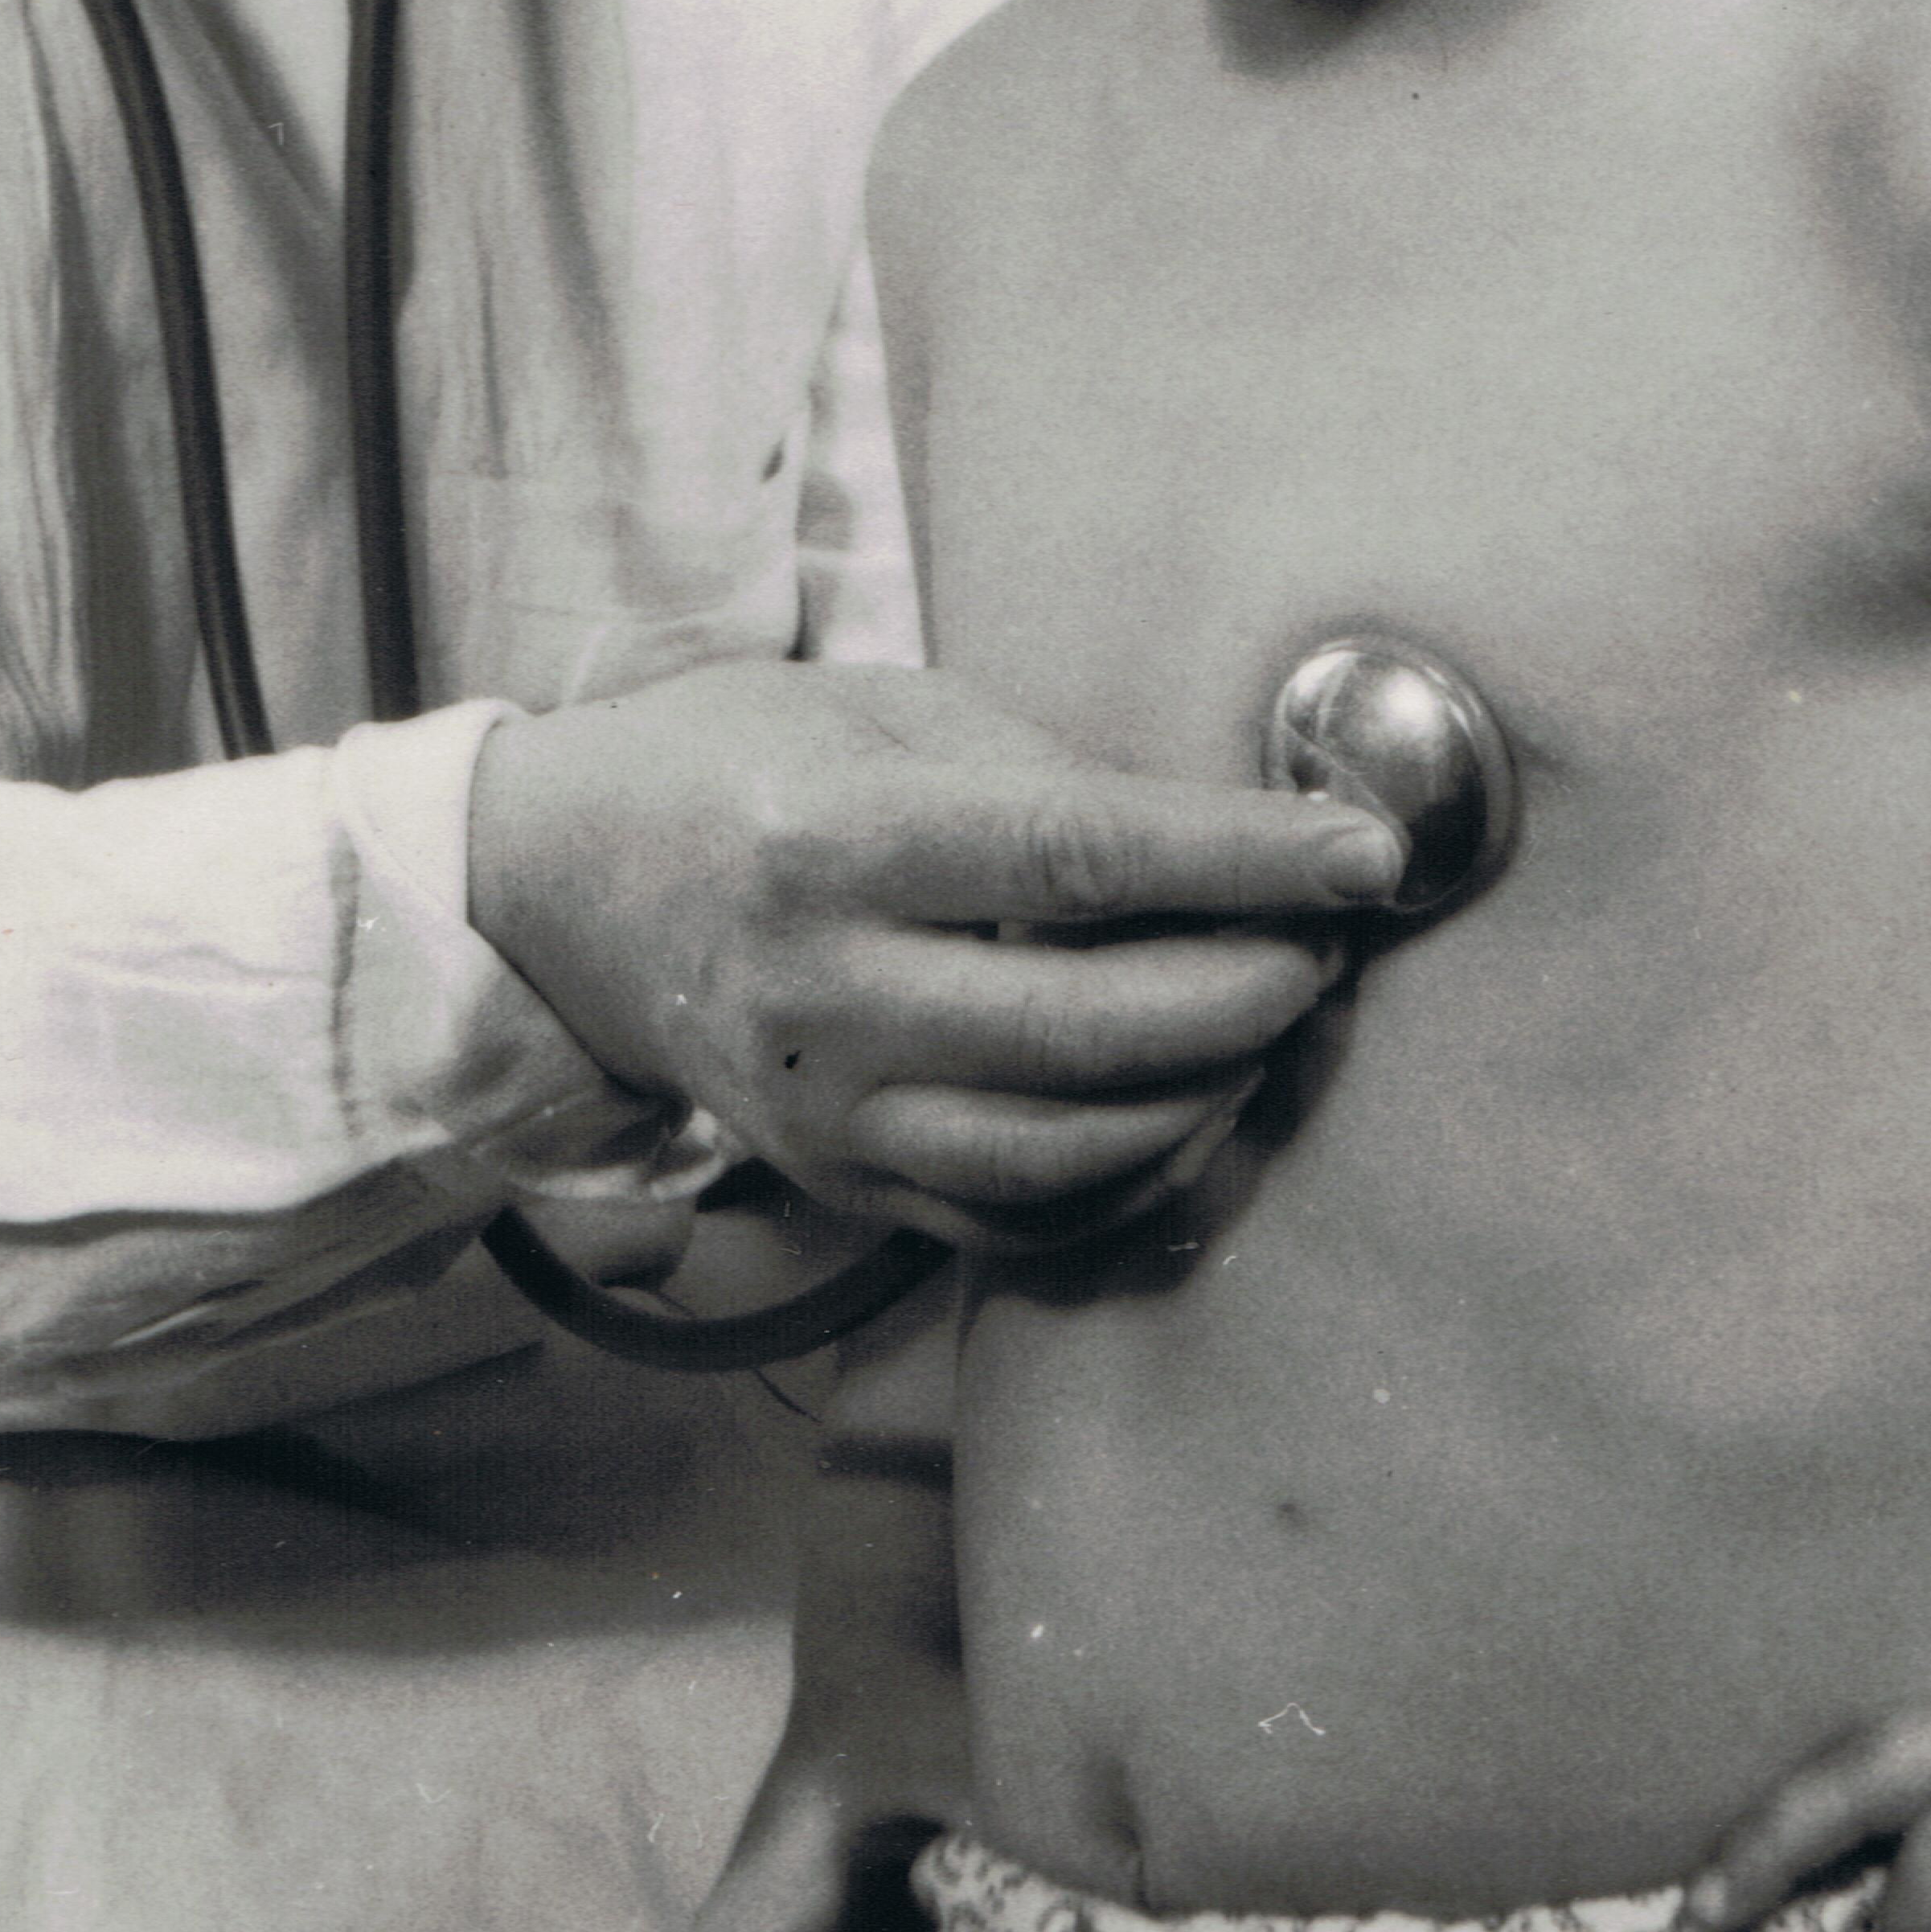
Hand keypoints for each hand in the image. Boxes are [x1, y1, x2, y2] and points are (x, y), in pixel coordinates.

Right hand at [467, 661, 1393, 1244]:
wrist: (567, 885)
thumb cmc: (742, 761)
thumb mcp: (883, 707)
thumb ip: (1045, 776)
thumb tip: (1226, 841)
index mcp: (832, 838)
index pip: (1076, 857)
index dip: (1240, 861)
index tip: (1363, 853)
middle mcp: (821, 990)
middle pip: (1083, 1029)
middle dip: (1244, 993)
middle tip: (1325, 948)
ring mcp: (822, 1109)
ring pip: (1059, 1153)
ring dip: (1202, 1098)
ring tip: (1267, 1026)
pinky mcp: (834, 1181)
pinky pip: (1014, 1223)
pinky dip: (1126, 1182)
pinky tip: (1185, 1110)